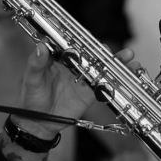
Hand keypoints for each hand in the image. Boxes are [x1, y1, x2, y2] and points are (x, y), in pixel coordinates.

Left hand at [14, 45, 139, 138]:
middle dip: (104, 51)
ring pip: (102, 68)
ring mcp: (83, 79)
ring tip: (128, 56)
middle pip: (92, 55)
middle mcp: (74, 66)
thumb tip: (41, 47)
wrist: (38, 122)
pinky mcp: (90, 94)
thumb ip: (36, 64)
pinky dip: (117, 81)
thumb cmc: (31, 98)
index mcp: (59, 59)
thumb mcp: (31, 79)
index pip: (73, 45)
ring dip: (116, 62)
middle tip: (111, 49)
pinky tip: (130, 74)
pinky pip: (105, 86)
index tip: (91, 38)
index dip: (83, 40)